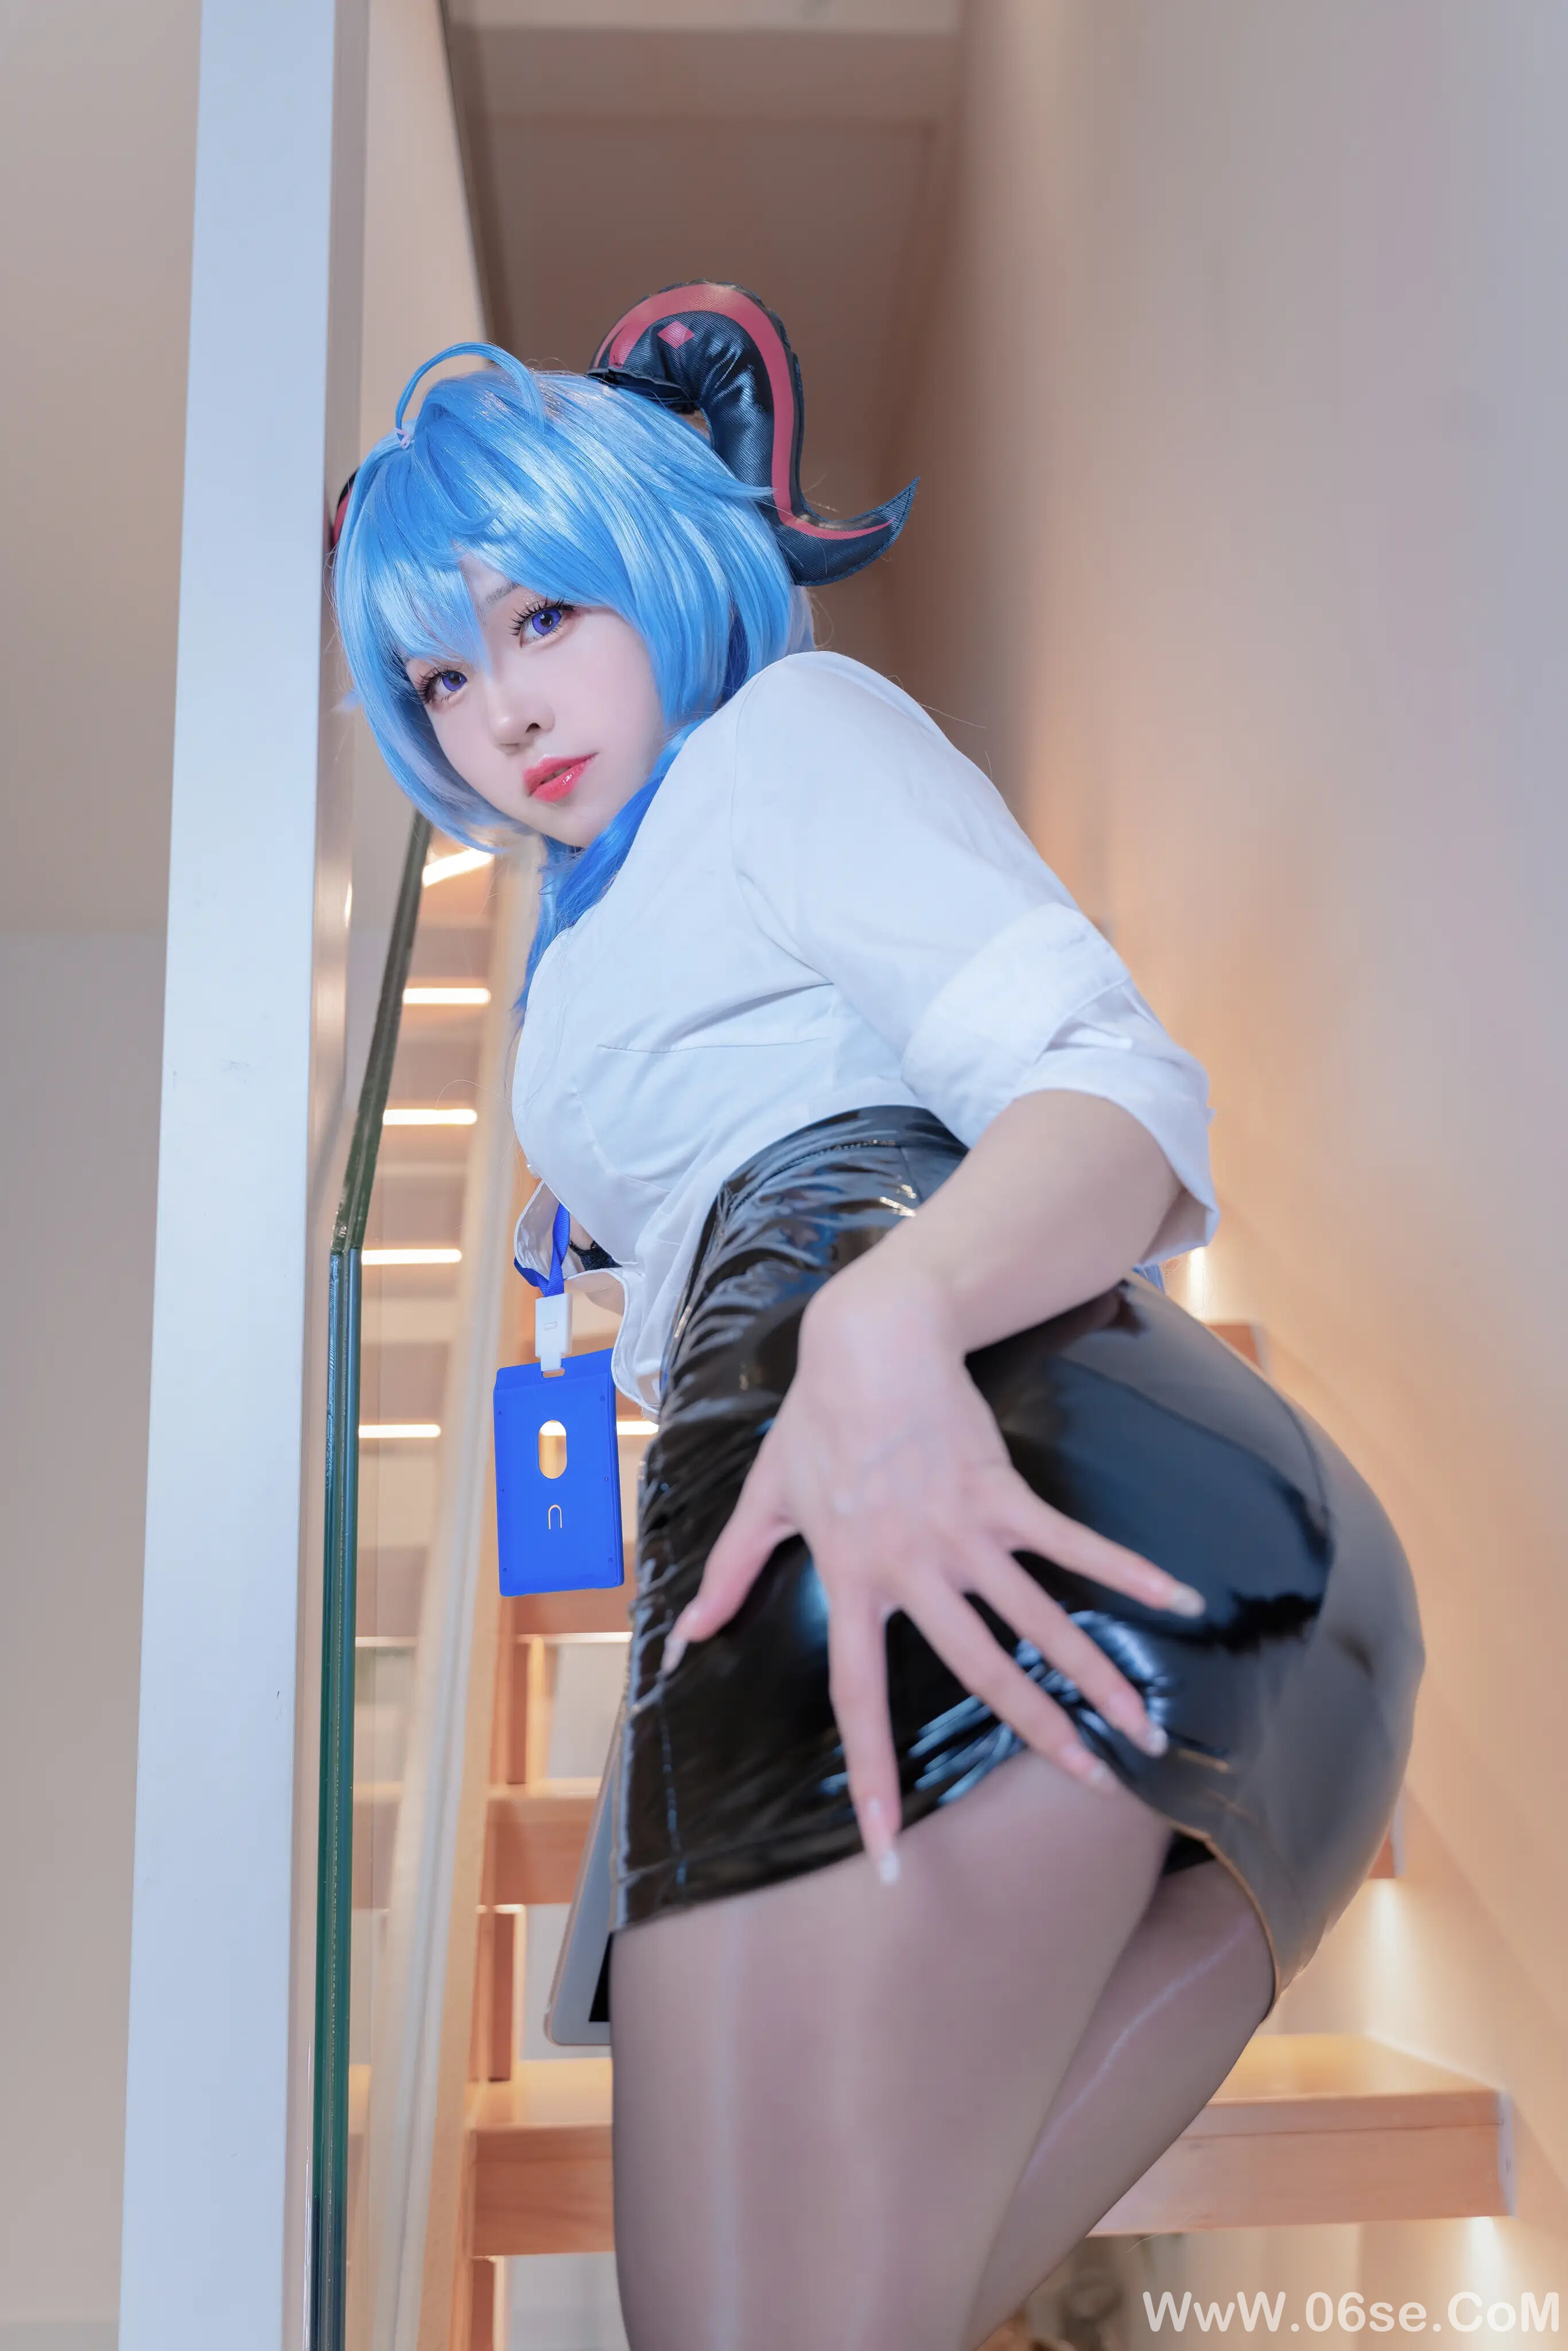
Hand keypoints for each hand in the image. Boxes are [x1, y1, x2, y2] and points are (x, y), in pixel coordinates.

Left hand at [661, 1257, 1204, 1882]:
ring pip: (1037, 1619)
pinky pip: (1072, 1542)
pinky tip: (1177, 1600)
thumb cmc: (817, 1420)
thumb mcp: (765, 1499)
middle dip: (1041, 1731)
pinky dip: (1126, 1571)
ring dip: (1095, 1672)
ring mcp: (964, 1531)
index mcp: (852, 1580)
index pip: (859, 1699)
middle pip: (981, 1668)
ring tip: (1144, 1723)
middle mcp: (913, 1568)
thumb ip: (728, 1574)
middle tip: (1091, 1781)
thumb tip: (682, 1641)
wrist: (871, 1342)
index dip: (874, 1778)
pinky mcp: (1003, 1492)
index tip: (892, 1849)